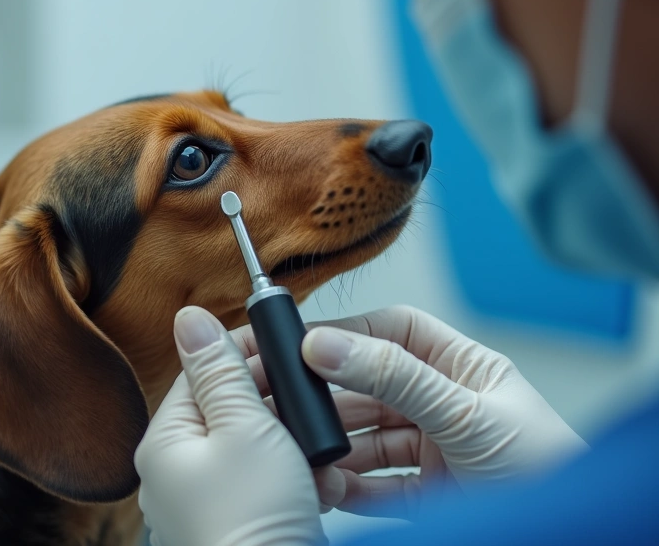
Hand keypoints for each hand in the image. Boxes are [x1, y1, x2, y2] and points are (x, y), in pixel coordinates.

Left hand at [135, 306, 331, 545]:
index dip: (243, 354)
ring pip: (252, 450)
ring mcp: (204, 505)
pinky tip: (317, 489)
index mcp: (164, 443)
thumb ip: (219, 369)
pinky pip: (262, 487)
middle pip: (228, 412)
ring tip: (316, 458)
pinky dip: (292, 482)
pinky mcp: (236, 527)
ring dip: (292, 447)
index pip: (199, 374)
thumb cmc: (254, 520)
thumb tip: (188, 317)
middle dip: (277, 408)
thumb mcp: (245, 427)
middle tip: (310, 407)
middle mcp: (175, 475)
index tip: (282, 345)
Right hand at [240, 305, 588, 518]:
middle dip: (326, 396)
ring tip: (302, 453)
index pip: (392, 332)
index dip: (346, 332)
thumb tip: (327, 344)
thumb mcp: (467, 414)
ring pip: (364, 440)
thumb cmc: (548, 468)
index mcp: (462, 368)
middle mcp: (443, 405)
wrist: (574, 539)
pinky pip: (374, 487)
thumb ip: (395, 377)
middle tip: (282, 400)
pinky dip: (347, 488)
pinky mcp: (426, 496)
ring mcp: (433, 451)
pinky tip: (328, 487)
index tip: (300, 342)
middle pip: (368, 388)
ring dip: (332, 448)